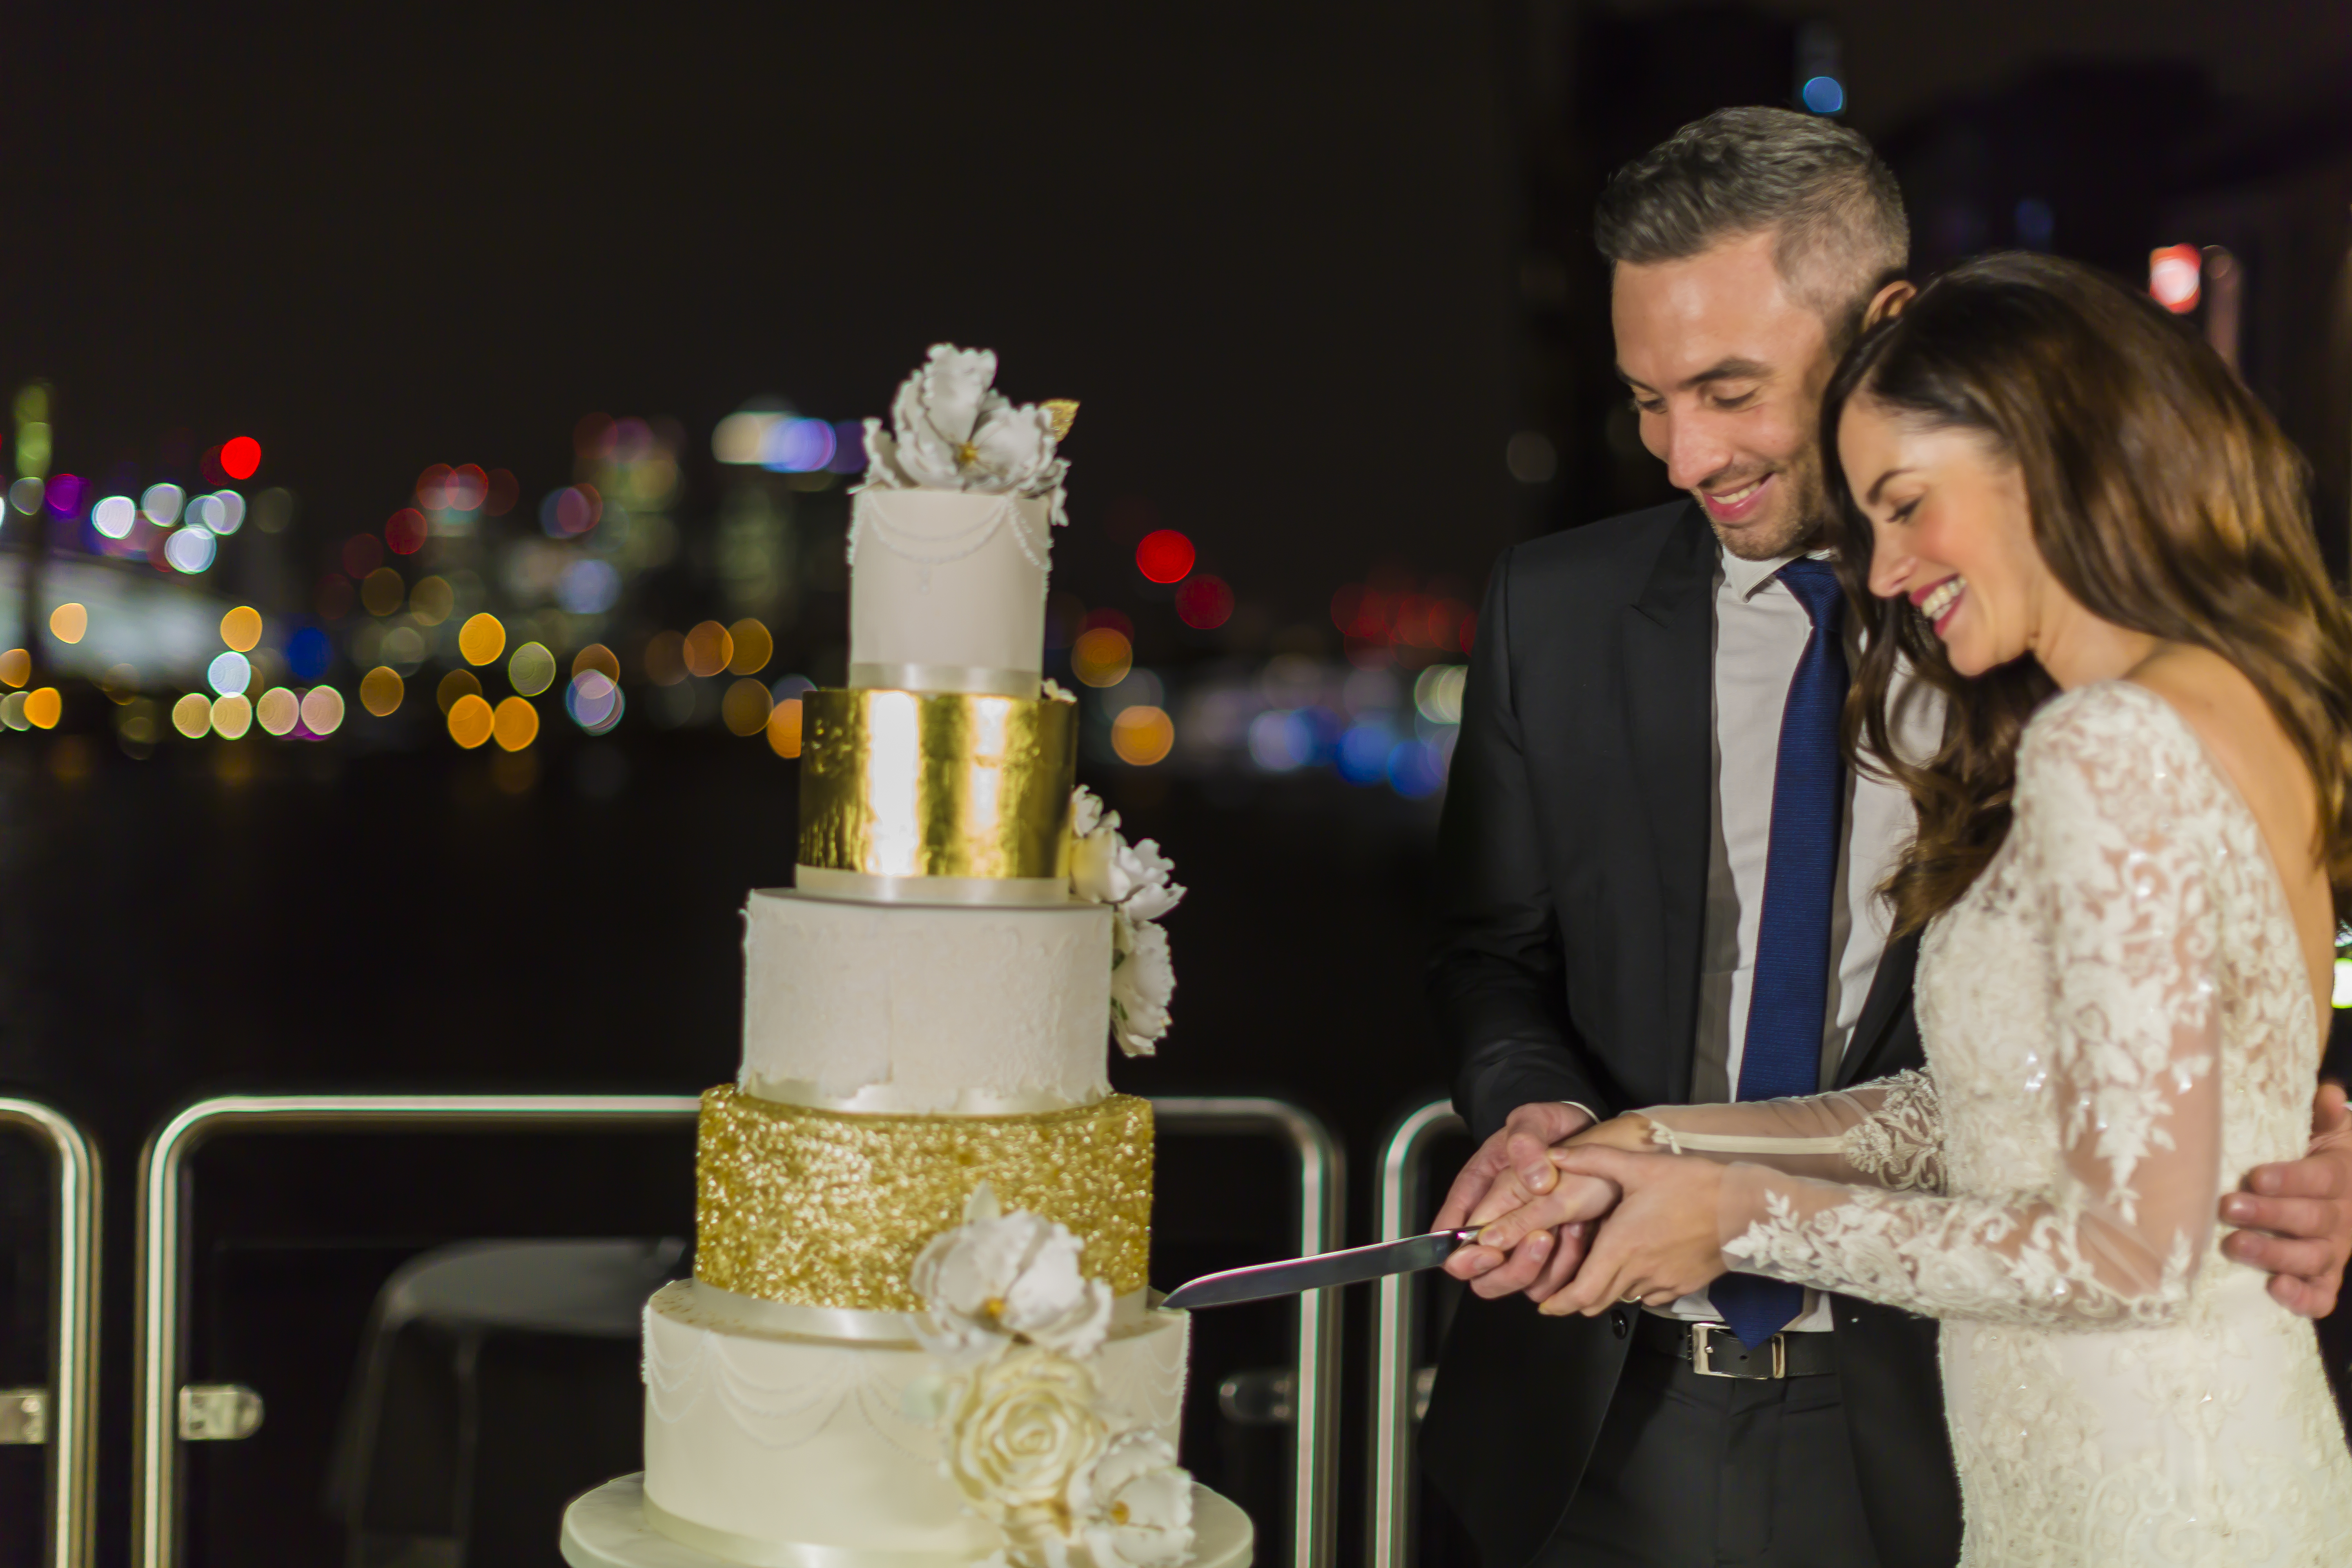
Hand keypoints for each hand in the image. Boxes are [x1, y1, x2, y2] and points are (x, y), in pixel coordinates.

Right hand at [1435, 1102, 1610, 1302]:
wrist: (1582, 1131)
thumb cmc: (1549, 1128)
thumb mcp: (1534, 1120)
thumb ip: (1526, 1143)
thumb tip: (1534, 1182)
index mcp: (1476, 1193)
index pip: (1451, 1240)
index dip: (1466, 1256)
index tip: (1493, 1250)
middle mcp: (1495, 1224)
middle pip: (1483, 1277)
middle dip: (1512, 1269)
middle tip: (1543, 1238)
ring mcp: (1521, 1242)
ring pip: (1520, 1286)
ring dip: (1547, 1266)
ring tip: (1571, 1226)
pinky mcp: (1549, 1253)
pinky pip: (1551, 1282)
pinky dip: (1570, 1265)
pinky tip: (1583, 1232)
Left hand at [1528, 1145, 1728, 1316]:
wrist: (1745, 1207)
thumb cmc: (1694, 1186)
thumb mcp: (1639, 1165)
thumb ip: (1593, 1159)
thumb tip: (1555, 1154)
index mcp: (1622, 1247)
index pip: (1582, 1293)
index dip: (1559, 1304)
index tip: (1545, 1305)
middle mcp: (1640, 1271)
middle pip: (1598, 1302)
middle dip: (1577, 1299)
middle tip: (1565, 1290)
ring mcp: (1664, 1282)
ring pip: (1624, 1297)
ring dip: (1608, 1290)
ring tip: (1602, 1270)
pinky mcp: (1684, 1285)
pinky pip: (1651, 1296)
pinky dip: (1637, 1288)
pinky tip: (1638, 1266)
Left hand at [2220, 1080, 2351, 1317]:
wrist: (2342, 1191)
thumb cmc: (2316, 1154)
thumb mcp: (2326, 1131)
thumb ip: (2325, 1114)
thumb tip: (2329, 1094)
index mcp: (2340, 1178)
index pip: (2319, 1179)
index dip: (2290, 1178)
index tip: (2256, 1176)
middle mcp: (2342, 1217)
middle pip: (2310, 1219)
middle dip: (2269, 1215)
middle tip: (2228, 1207)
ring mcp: (2335, 1251)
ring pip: (2312, 1257)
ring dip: (2275, 1255)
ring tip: (2235, 1247)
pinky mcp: (2325, 1277)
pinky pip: (2322, 1294)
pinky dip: (2303, 1298)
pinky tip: (2276, 1291)